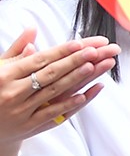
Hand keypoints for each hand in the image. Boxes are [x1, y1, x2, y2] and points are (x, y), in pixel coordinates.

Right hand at [0, 29, 117, 143]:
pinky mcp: (29, 126)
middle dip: (74, 61)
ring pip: (54, 92)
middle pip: (50, 74)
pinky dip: (69, 104)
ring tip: (93, 66)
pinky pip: (52, 114)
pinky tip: (84, 94)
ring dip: (76, 79)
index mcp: (5, 76)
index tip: (79, 44)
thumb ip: (16, 50)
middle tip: (94, 51)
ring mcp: (21, 111)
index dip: (60, 52)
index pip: (39, 61)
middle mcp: (13, 92)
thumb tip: (32, 29)